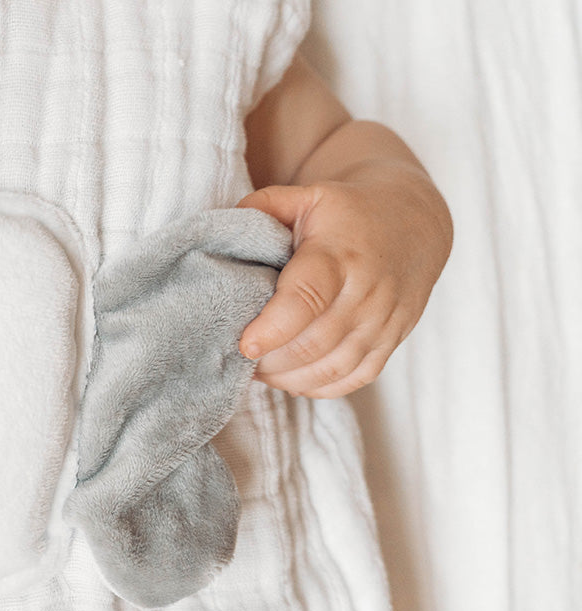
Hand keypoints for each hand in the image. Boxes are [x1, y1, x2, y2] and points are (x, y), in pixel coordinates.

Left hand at [236, 168, 450, 397]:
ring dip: (289, 378)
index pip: (307, 299)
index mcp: (339, 255)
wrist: (413, 224)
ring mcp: (383, 320)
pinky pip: (355, 378)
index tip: (245, 345)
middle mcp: (366, 292)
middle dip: (271, 361)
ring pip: (333, 368)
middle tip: (241, 359)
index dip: (274, 328)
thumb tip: (223, 227)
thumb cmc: (348, 213)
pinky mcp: (392, 340)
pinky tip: (292, 380)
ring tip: (261, 371)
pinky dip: (319, 387)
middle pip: (314, 343)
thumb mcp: (309, 196)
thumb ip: (265, 207)